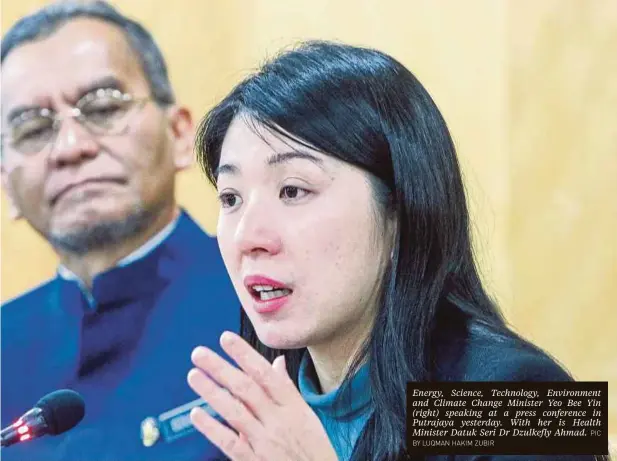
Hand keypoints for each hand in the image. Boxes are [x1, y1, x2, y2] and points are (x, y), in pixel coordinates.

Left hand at [187, 331, 337, 460]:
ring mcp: (266, 443)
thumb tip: (276, 362)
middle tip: (199, 353)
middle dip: (221, 368)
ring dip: (212, 392)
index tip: (225, 338)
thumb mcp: (306, 416)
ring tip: (193, 375)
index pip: (266, 374)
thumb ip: (286, 389)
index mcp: (294, 406)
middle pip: (246, 389)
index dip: (244, 355)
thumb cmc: (313, 449)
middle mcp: (279, 421)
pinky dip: (212, 428)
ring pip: (235, 412)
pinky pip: (230, 443)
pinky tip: (197, 414)